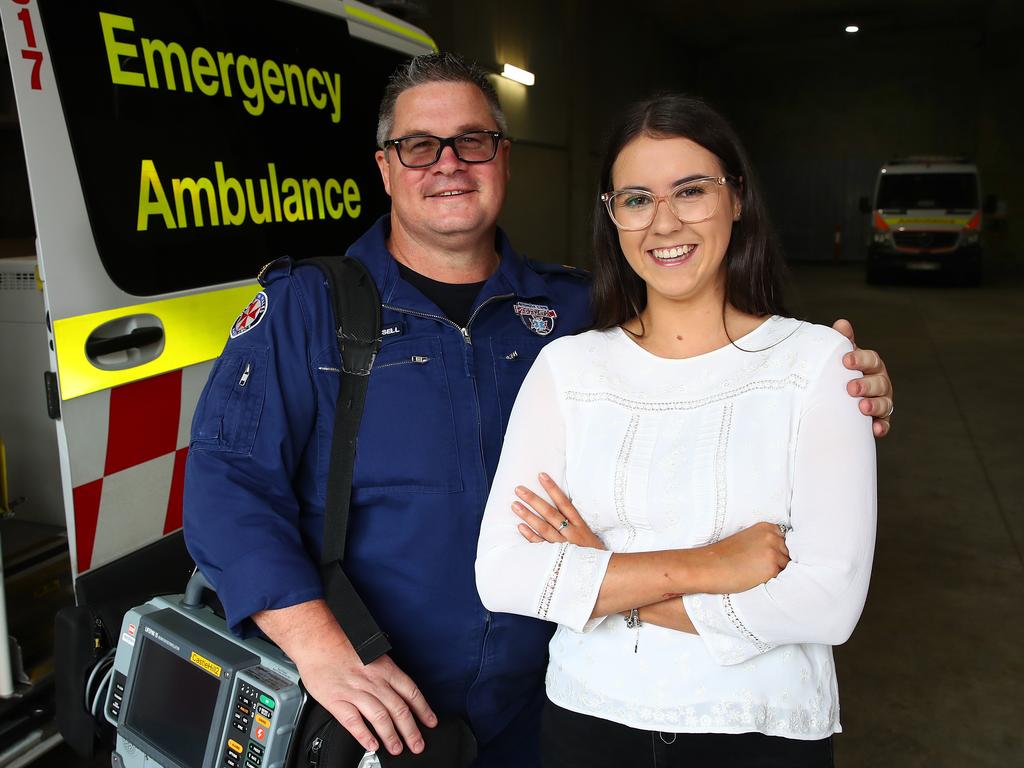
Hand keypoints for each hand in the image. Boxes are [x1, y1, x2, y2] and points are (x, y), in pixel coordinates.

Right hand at [253, 600, 435, 756]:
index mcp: (384, 668)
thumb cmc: (343, 645)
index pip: (410, 692)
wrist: (318, 640)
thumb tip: (397, 691)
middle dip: (411, 730)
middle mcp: (373, 681)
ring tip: (396, 749)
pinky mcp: (337, 699)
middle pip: (398, 709)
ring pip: (380, 717)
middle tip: (417, 745)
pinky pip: (353, 721)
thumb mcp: (372, 654)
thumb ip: (385, 674)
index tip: (430, 722)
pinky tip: (371, 745)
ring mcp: (355, 691)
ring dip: (391, 736)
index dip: (423, 709)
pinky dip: (364, 735)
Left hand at [512, 473, 605, 549]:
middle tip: (519, 489)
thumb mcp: (589, 535)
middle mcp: (571, 534)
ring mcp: (563, 546)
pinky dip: (530, 536)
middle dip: (534, 500)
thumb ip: (575, 523)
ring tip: (515, 505)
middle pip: (550, 513)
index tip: (541, 475)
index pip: (565, 503)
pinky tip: (520, 526)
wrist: (603, 575)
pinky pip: (540, 545)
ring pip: (543, 527)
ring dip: (528, 516)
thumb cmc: (594, 554)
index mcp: (580, 526)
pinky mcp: (556, 558)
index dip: (552, 489)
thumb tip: (561, 505)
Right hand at [694, 522, 789, 593]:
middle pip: (789, 554)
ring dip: (777, 573)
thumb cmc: (725, 557)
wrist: (708, 566)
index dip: (777, 553)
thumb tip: (786, 557)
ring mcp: (773, 552)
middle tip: (758, 569)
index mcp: (767, 527)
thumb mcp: (748, 541)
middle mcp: (773, 537)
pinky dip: (772, 582)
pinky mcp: (772, 568)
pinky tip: (756, 580)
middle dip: (779, 563)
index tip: (764, 560)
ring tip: (756, 575)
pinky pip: (781, 579)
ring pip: (787, 567)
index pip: (787, 542)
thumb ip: (767, 543)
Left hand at [832, 318, 893, 437]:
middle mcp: (880, 382)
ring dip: (875, 405)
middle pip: (880, 381)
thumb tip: (842, 324)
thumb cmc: (841, 373)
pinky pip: (885, 423)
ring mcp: (883, 401)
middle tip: (851, 388)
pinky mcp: (881, 419)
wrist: (839, 398)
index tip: (846, 361)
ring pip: (885, 402)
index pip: (871, 359)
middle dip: (866, 384)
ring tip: (862, 408)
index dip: (860, 359)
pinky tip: (874, 429)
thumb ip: (842, 342)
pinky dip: (881, 426)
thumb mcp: (840, 358)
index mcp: (871, 365)